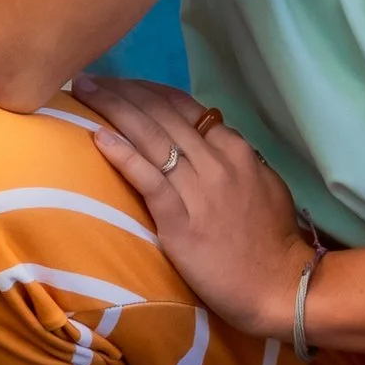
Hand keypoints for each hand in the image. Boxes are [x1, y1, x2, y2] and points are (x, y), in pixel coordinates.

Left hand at [75, 77, 316, 338]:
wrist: (280, 286)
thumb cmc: (274, 239)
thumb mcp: (265, 183)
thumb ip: (235, 160)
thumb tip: (210, 143)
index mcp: (234, 148)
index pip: (183, 106)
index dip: (147, 91)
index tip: (121, 84)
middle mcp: (215, 160)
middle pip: (161, 114)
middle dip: (122, 92)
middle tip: (90, 79)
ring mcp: (198, 189)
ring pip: (151, 137)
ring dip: (114, 110)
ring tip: (84, 92)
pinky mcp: (180, 221)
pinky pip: (148, 180)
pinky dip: (122, 155)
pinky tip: (98, 137)